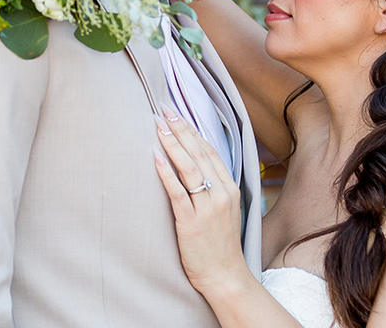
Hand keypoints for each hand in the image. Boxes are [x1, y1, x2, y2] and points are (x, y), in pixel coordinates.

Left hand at [153, 108, 247, 293]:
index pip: (209, 151)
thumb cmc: (221, 244)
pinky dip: (166, 172)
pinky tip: (155, 156)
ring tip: (158, 125)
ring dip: (172, 144)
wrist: (225, 276)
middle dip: (180, 129)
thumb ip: (214, 187)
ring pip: (188, 168)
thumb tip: (194, 163)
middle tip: (164, 109)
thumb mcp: (225, 209)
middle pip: (198, 153)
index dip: (192, 130)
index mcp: (230, 188)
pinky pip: (177, 192)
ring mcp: (207, 208)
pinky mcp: (191, 223)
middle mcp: (221, 194)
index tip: (177, 113)